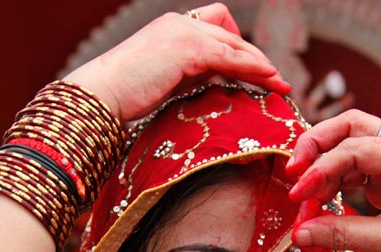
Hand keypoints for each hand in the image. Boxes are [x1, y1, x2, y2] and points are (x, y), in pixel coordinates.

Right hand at [65, 3, 289, 123]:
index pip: (214, 32)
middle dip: (254, 58)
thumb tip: (206, 94)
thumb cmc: (119, 99)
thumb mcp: (159, 85)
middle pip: (229, 34)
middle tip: (275, 81)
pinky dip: (252, 67)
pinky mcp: (188, 48)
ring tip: (280, 85)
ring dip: (260, 64)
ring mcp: (183, 32)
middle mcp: (178, 23)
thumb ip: (183, 81)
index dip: (236, 51)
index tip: (253, 73)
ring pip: (234, 43)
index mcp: (170, 30)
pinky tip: (268, 80)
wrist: (100, 96)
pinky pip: (230, 56)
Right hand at [286, 109, 380, 251]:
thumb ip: (340, 234)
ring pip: (348, 146)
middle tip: (292, 173)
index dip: (321, 168)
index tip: (296, 195)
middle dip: (317, 146)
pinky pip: (352, 170)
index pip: (357, 148)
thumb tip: (296, 234)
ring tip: (304, 200)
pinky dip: (332, 183)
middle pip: (351, 128)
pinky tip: (318, 202)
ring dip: (322, 169)